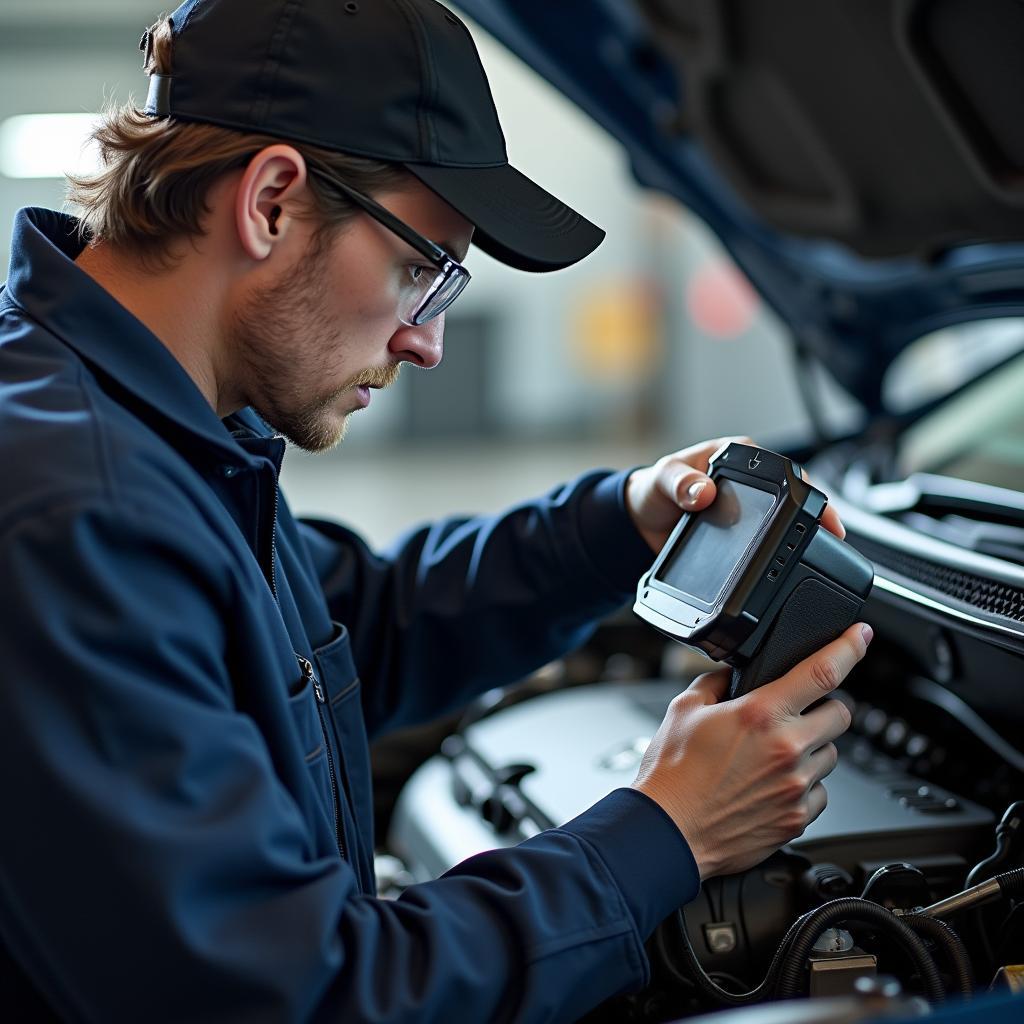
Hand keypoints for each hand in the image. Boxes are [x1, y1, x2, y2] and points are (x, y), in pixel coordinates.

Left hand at [625, 437, 846, 552]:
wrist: (641, 523)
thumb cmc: (653, 490)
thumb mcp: (661, 481)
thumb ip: (677, 482)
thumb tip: (701, 489)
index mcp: (735, 457)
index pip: (779, 466)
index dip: (803, 484)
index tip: (814, 503)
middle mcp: (749, 481)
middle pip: (794, 494)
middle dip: (817, 512)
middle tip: (831, 533)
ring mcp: (750, 508)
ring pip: (787, 518)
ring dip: (805, 532)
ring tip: (822, 550)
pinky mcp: (745, 533)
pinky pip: (770, 539)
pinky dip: (784, 549)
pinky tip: (794, 563)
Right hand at [631, 622, 870, 878]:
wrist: (668, 832)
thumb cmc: (672, 775)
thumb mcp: (684, 709)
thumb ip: (716, 683)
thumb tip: (733, 674)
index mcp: (761, 713)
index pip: (822, 671)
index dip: (850, 647)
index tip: (861, 635)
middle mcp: (787, 748)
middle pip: (841, 714)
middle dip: (823, 708)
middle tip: (795, 714)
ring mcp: (796, 786)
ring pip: (831, 754)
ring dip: (812, 748)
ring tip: (773, 756)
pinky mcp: (797, 818)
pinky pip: (821, 793)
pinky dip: (804, 785)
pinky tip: (772, 785)